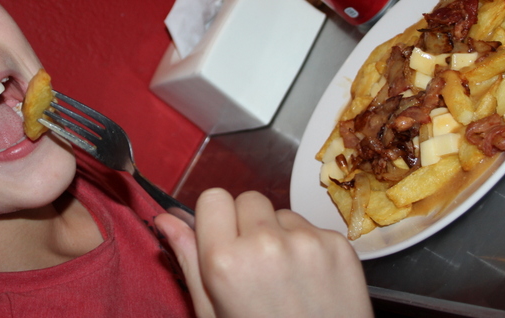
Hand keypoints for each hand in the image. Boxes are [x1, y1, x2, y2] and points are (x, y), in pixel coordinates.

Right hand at [155, 188, 372, 317]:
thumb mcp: (213, 312)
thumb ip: (189, 261)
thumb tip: (167, 220)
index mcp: (225, 261)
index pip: (213, 198)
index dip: (216, 219)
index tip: (223, 239)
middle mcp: (266, 243)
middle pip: (248, 199)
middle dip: (248, 224)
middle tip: (255, 264)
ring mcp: (306, 241)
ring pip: (281, 213)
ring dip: (279, 234)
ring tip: (284, 276)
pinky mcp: (338, 245)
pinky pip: (312, 227)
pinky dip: (308, 246)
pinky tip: (308, 279)